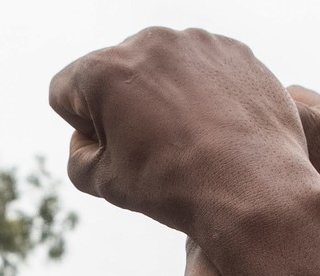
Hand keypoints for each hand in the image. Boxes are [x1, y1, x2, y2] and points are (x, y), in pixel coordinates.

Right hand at [50, 28, 306, 235]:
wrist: (254, 190)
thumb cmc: (175, 188)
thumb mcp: (106, 184)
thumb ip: (80, 156)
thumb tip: (87, 140)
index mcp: (105, 71)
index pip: (65, 93)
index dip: (80, 130)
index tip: (111, 153)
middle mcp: (148, 42)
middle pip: (115, 74)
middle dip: (123, 107)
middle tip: (151, 152)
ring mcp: (197, 42)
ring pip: (162, 70)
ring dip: (164, 99)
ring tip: (188, 143)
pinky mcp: (236, 51)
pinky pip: (204, 70)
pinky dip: (204, 95)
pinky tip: (217, 131)